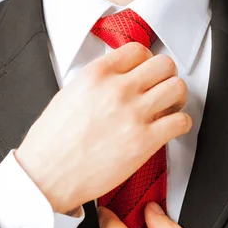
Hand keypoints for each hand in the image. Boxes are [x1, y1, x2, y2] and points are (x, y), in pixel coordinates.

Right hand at [14, 43, 191, 213]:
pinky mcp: (144, 142)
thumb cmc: (51, 144)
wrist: (47, 176)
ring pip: (177, 88)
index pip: (137, 50)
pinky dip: (180, 124)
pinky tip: (170, 129)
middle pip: (163, 65)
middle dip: (165, 77)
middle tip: (161, 89)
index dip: (146, 62)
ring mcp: (133, 115)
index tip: (146, 73)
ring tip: (169, 109)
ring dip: (176, 98)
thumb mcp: (68, 96)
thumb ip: (96, 84)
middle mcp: (117, 90)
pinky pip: (181, 121)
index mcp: (96, 75)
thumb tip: (114, 83)